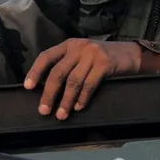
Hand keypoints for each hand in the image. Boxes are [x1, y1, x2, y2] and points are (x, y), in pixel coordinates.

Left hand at [23, 39, 142, 119]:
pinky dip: (82, 98)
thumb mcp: (83, 55)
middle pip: (58, 72)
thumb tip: (48, 89)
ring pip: (73, 81)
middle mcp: (78, 47)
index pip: (46, 56)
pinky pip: (89, 84)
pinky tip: (78, 107)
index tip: (28, 87)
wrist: (131, 54)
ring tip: (61, 115)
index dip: (35, 72)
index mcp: (69, 44)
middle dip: (49, 93)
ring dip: (65, 100)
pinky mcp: (105, 64)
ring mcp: (92, 54)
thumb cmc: (103, 58)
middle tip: (44, 110)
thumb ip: (68, 65)